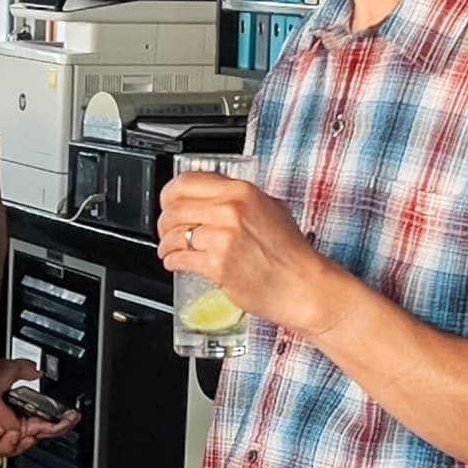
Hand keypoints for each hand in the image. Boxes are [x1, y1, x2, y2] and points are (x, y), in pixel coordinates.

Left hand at [0, 356, 79, 459]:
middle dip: (55, 429)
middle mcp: (11, 423)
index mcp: (16, 410)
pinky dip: (10, 442)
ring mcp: (3, 432)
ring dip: (31, 439)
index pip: (41, 423)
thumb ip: (27, 371)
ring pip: (24, 446)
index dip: (56, 423)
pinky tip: (9, 431)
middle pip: (38, 436)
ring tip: (31, 430)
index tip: (70, 417)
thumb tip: (36, 371)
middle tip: (66, 421)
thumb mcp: (14, 371)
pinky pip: (8, 449)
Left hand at [159, 170, 339, 334]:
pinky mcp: (216, 264)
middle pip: (175, 208)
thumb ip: (241, 199)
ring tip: (169, 249)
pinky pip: (181, 258)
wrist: (303, 285)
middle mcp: (230, 209)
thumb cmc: (291, 253)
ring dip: (166, 244)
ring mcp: (222, 237)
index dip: (170, 193)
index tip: (168, 202)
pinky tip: (176, 262)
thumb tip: (216, 196)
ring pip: (174, 234)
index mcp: (241, 191)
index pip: (187, 181)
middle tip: (166, 230)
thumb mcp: (271, 209)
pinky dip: (173, 261)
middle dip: (164, 222)